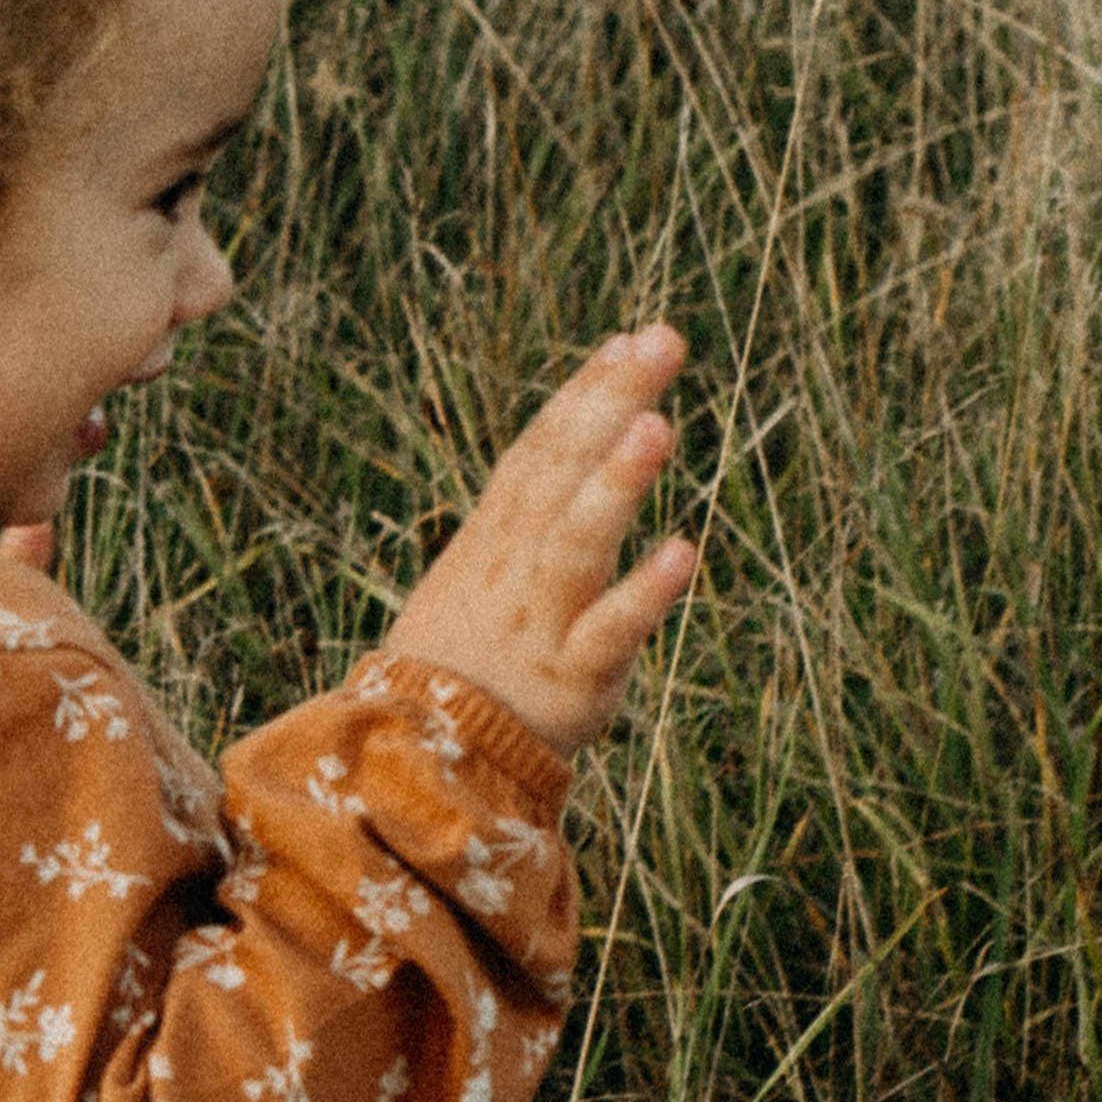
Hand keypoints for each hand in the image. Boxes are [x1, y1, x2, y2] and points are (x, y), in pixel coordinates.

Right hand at [385, 325, 696, 755]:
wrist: (416, 761)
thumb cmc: (464, 660)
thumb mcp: (482, 573)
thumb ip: (533, 510)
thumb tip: (590, 437)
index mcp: (493, 539)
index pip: (539, 450)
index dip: (582, 393)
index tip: (628, 339)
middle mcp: (514, 567)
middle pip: (558, 473)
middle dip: (608, 403)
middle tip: (663, 341)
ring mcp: (540, 620)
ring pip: (574, 544)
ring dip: (614, 485)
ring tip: (657, 426)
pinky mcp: (571, 679)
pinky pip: (607, 633)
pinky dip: (643, 593)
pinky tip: (684, 553)